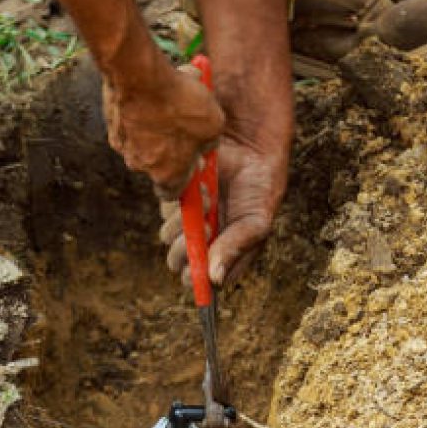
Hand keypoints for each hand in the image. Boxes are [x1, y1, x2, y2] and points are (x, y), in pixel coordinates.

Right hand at [102, 59, 224, 198]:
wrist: (140, 76)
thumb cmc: (180, 105)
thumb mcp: (214, 125)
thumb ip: (211, 142)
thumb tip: (207, 144)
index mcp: (166, 175)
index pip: (171, 194)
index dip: (182, 181)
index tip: (191, 167)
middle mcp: (139, 165)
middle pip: (157, 163)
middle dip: (171, 147)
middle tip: (186, 125)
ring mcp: (122, 144)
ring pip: (144, 138)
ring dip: (158, 125)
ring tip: (173, 100)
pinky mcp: (111, 121)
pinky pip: (131, 119)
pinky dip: (142, 109)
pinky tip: (155, 90)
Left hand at [160, 125, 288, 286]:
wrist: (249, 147)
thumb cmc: (259, 188)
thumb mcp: (256, 223)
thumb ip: (236, 248)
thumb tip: (214, 279)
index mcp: (221, 254)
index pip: (198, 280)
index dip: (195, 276)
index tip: (201, 262)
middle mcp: (199, 241)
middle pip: (176, 261)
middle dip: (187, 248)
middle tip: (206, 226)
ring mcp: (184, 220)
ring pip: (168, 235)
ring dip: (188, 220)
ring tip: (210, 196)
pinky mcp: (173, 197)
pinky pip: (166, 205)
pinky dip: (184, 196)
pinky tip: (202, 183)